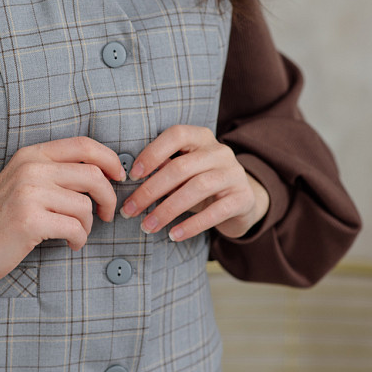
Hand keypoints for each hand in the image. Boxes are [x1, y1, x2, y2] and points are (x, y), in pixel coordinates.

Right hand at [0, 137, 124, 287]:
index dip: (109, 159)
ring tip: (76, 233)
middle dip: (109, 197)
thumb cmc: (1, 217)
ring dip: (89, 224)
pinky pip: (75, 228)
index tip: (119, 177)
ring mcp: (28, 194)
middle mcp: (30, 169)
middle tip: (106, 214)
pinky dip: (79, 240)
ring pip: (85, 206)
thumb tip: (102, 174)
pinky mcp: (29, 221)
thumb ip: (56, 172)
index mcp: (31, 155)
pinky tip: (70, 244)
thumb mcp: (24, 182)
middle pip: (92, 175)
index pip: (83, 145)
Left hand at [119, 125, 269, 240]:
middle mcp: (220, 152)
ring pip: (196, 188)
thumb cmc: (202, 184)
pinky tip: (173, 235)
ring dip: (167, 210)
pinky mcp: (242, 198)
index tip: (132, 176)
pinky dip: (191, 225)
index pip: (176, 135)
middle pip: (180, 167)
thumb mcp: (184, 173)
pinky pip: (215, 212)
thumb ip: (164, 169)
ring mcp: (234, 174)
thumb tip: (132, 178)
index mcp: (202, 138)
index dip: (152, 153)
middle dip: (150, 191)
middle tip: (129, 211)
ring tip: (147, 226)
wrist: (241, 202)